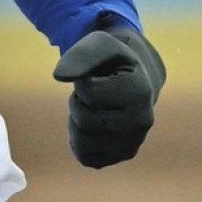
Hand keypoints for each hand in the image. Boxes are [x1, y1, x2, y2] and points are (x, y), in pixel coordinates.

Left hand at [53, 15, 165, 167]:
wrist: (133, 78)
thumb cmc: (113, 60)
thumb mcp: (99, 44)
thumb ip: (80, 54)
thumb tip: (59, 76)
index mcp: (140, 92)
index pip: (87, 91)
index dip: (82, 80)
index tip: (97, 76)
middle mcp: (141, 123)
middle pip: (83, 119)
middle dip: (78, 100)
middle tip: (94, 92)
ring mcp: (134, 143)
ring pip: (81, 142)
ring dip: (77, 119)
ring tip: (95, 107)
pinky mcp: (122, 156)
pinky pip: (84, 157)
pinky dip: (78, 139)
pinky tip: (93, 124)